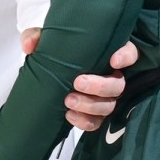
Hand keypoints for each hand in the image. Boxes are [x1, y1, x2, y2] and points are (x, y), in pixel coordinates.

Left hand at [20, 30, 138, 131]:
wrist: (46, 69)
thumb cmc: (54, 49)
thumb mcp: (43, 38)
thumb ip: (35, 37)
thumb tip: (29, 46)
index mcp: (106, 52)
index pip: (129, 52)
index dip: (126, 56)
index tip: (113, 60)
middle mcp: (110, 75)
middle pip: (118, 84)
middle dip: (99, 86)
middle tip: (77, 82)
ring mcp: (104, 96)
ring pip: (109, 105)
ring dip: (90, 105)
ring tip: (68, 101)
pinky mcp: (94, 113)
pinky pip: (96, 122)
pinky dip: (84, 121)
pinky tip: (69, 116)